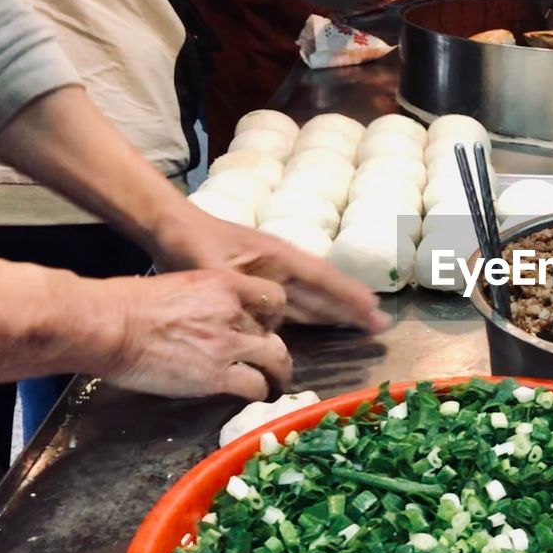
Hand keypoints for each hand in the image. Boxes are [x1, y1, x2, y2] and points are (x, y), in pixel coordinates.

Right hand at [88, 270, 290, 400]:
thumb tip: (211, 317)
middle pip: (275, 334)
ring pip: (276, 361)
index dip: (273, 316)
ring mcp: (228, 345)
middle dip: (276, 351)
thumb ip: (207, 301)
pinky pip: (254, 387)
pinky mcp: (217, 376)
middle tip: (272, 364)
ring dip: (276, 376)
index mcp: (225, 285)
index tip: (265, 328)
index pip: (272, 297)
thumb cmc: (129, 304)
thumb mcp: (181, 286)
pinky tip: (253, 397)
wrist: (110, 325)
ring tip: (273, 385)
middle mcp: (234, 313)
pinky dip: (257, 393)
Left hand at [151, 207, 386, 331]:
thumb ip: (242, 293)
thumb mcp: (214, 270)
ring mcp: (274, 274)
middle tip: (381, 325)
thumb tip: (268, 318)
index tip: (373, 308)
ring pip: (313, 297)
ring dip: (338, 312)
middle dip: (353, 307)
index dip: (348, 295)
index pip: (322, 278)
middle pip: (325, 289)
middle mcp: (283, 266)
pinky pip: (296, 302)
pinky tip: (325, 323)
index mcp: (279, 258)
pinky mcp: (262, 284)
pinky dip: (315, 313)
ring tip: (365, 325)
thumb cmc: (192, 244)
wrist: (171, 228)